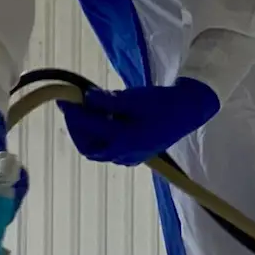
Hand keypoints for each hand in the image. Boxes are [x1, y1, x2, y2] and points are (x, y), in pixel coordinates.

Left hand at [58, 77, 220, 165]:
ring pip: (98, 151)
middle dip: (77, 128)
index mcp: (124, 140)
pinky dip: (100, 138)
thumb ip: (106, 101)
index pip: (89, 129)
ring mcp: (130, 157)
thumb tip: (85, 98)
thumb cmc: (163, 103)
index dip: (74, 113)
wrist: (188, 111)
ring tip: (87, 113)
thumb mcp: (133, 98)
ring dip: (87, 134)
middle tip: (73, 108)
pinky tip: (103, 122)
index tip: (66, 98)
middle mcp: (125, 154)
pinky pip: (110, 150)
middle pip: (88, 147)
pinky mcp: (135, 154)